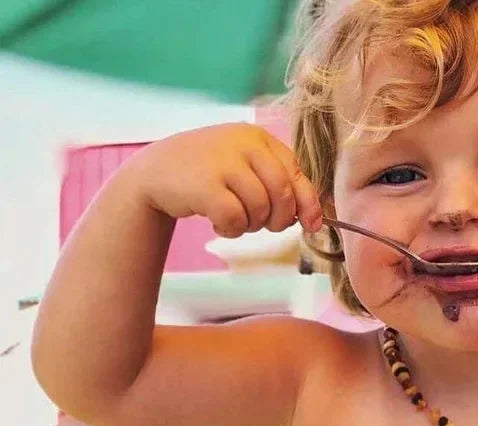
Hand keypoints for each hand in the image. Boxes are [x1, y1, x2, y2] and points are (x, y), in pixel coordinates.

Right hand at [125, 123, 321, 236]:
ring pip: (260, 209)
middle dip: (280, 219)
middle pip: (282, 194)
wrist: (155, 172)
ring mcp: (223, 162)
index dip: (308, 202)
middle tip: (264, 225)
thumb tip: (317, 219)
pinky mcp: (205, 185)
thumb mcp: (246, 168)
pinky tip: (218, 223)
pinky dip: (231, 230)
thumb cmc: (209, 174)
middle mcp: (243, 144)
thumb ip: (279, 184)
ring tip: (233, 218)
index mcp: (258, 137)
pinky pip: (235, 220)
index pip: (295, 172)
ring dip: (251, 225)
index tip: (312, 224)